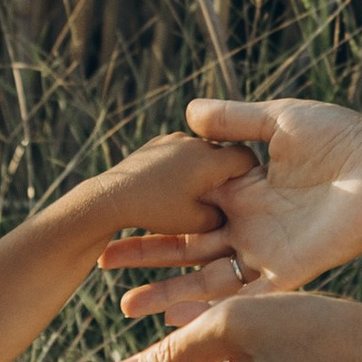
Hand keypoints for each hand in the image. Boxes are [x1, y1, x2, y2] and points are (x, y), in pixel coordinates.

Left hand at [90, 127, 255, 260]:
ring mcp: (173, 139)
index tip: (246, 193)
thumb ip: (220, 216)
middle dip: (223, 175)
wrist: (111, 197)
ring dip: (201, 171)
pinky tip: (171, 187)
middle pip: (222, 154)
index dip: (250, 175)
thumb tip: (228, 211)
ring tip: (191, 195)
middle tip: (220, 199)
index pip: (246, 158)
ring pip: (200, 153)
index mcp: (210, 159)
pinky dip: (182, 167)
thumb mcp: (195, 223)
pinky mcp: (155, 143)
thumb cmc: (156, 211)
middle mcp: (194, 142)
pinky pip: (180, 152)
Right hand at [109, 96, 361, 315]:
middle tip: (102, 264)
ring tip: (127, 305)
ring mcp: (269, 254)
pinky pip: (247, 298)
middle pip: (188, 249)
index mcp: (247, 194)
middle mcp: (252, 228)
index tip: (111, 223)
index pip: (188, 211)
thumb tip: (189, 113)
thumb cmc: (346, 139)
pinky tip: (176, 319)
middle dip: (147, 259)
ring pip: (209, 281)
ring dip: (170, 293)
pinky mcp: (292, 273)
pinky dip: (213, 310)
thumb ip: (235, 120)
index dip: (152, 219)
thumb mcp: (281, 120)